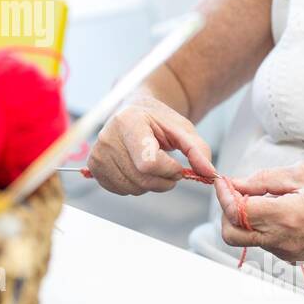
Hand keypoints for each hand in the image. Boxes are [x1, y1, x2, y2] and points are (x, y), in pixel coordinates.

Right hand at [87, 93, 216, 194]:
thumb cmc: (157, 120)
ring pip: (132, 188)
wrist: (134, 112)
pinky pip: (121, 190)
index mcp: (128, 122)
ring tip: (154, 167)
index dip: (169, 170)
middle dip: (164, 181)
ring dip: (151, 185)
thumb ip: (198, 150)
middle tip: (170, 169)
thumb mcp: (182, 129)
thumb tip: (209, 173)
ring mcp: (98, 153)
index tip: (177, 165)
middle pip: (141, 178)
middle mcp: (107, 137)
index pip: (148, 163)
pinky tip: (138, 170)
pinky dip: (136, 186)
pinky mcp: (95, 167)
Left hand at [214, 161, 303, 261]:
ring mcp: (288, 253)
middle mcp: (284, 241)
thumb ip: (263, 180)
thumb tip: (234, 184)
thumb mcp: (303, 173)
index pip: (237, 211)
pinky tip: (279, 211)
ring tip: (268, 199)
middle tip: (236, 193)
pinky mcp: (292, 257)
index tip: (223, 181)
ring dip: (245, 219)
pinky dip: (261, 226)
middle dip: (226, 212)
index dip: (224, 194)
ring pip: (247, 239)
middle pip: (231, 234)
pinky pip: (264, 242)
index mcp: (286, 216)